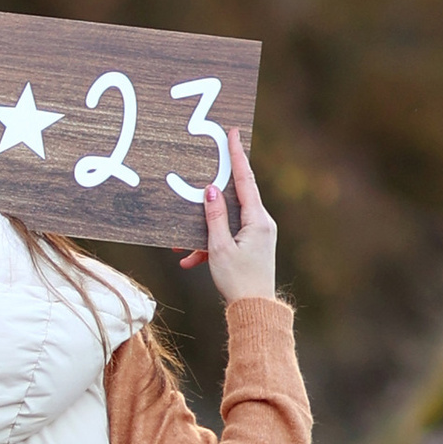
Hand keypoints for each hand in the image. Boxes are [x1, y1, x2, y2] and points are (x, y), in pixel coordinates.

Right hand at [179, 136, 277, 300]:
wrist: (254, 310)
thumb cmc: (238, 280)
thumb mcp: (219, 248)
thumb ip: (214, 217)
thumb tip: (212, 190)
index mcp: (257, 220)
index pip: (245, 179)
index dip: (237, 155)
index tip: (233, 133)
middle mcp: (261, 223)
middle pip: (233, 198)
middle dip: (210, 197)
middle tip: (201, 173)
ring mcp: (257, 235)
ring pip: (225, 220)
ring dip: (203, 231)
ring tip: (181, 246)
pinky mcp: (251, 246)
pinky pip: (227, 237)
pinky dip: (209, 246)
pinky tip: (190, 260)